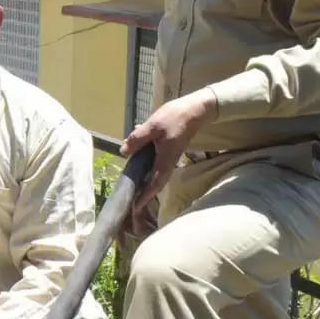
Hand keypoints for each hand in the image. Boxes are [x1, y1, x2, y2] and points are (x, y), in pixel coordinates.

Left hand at [123, 87, 217, 201]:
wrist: (195, 111)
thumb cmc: (175, 117)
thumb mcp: (152, 127)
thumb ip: (137, 140)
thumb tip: (123, 152)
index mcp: (164, 160)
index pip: (154, 184)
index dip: (145, 197)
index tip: (135, 207)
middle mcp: (169, 162)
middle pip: (155, 183)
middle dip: (144, 193)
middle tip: (132, 202)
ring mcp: (170, 157)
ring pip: (156, 173)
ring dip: (145, 181)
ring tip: (133, 186)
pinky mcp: (170, 150)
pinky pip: (157, 162)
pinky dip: (147, 166)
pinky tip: (137, 158)